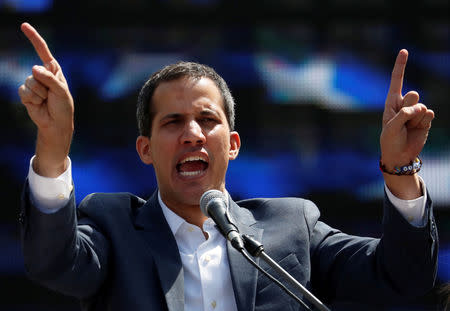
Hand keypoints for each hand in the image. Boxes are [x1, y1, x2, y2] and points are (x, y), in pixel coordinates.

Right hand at [18, 23, 73, 176]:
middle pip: (35, 71)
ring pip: (29, 82)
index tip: (24, 25)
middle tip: (51, 96)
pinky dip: (32, 99)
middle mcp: (42, 74)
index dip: (34, 38)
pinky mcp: (25, 93)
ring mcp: (32, 83)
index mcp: (54, 70)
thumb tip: (34, 68)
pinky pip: (24, 91)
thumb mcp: (61, 91)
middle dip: (44, 85)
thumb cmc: (63, 107)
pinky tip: (38, 104)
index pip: (43, 51)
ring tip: (46, 101)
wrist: (56, 124)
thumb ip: (49, 79)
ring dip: (39, 94)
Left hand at [380, 49, 433, 198]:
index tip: (403, 51)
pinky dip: (424, 122)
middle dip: (409, 108)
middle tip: (402, 120)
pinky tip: (417, 128)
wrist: (399, 155)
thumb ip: (403, 114)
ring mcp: (416, 111)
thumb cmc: (390, 140)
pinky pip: (429, 114)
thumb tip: (420, 107)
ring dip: (415, 119)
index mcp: (392, 102)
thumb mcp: (391, 127)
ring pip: (422, 107)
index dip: (400, 66)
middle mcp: (404, 104)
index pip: (397, 80)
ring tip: (408, 128)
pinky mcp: (426, 119)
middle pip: (413, 95)